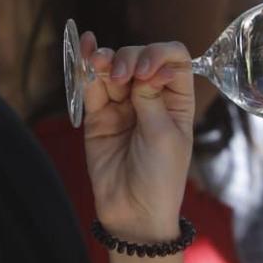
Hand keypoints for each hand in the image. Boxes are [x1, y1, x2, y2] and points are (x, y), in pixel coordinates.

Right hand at [79, 36, 195, 241]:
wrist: (133, 212)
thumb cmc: (160, 176)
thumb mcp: (164, 135)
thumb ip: (150, 98)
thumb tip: (142, 65)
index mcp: (178, 100)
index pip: (174, 60)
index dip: (159, 55)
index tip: (146, 72)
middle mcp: (151, 97)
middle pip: (140, 59)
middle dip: (129, 59)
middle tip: (122, 76)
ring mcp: (123, 105)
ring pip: (113, 68)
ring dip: (105, 60)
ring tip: (99, 63)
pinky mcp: (98, 115)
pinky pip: (91, 86)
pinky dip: (86, 68)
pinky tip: (84, 50)